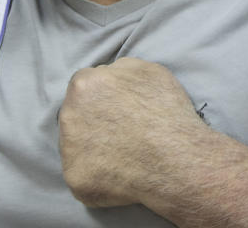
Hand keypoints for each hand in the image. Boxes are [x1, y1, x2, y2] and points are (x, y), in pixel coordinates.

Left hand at [58, 57, 209, 211]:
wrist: (178, 161)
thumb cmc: (168, 113)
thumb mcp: (149, 71)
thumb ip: (119, 69)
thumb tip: (107, 75)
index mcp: (85, 84)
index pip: (84, 86)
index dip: (102, 97)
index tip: (118, 109)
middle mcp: (69, 114)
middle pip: (75, 113)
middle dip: (93, 119)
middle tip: (121, 130)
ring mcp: (68, 149)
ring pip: (75, 143)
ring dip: (92, 145)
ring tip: (122, 151)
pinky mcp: (74, 177)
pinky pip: (82, 171)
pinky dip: (97, 171)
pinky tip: (119, 170)